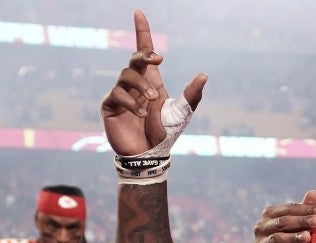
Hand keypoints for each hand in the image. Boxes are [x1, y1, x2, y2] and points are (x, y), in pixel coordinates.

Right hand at [100, 10, 206, 157]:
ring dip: (141, 85)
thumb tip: (204, 75)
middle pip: (134, 59)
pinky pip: (116, 94)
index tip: (139, 13)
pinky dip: (130, 102)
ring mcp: (121, 94)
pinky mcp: (110, 106)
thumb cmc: (165, 133)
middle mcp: (135, 84)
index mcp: (151, 81)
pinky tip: (140, 113)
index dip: (142, 32)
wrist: (151, 154)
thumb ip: (193, 95)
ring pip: (125, 75)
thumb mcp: (183, 113)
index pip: (144, 51)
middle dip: (145, 56)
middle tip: (159, 60)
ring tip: (151, 101)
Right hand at [252, 190, 315, 242]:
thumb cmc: (291, 238)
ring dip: (292, 238)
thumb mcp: (298, 224)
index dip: (305, 209)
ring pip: (276, 239)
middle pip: (282, 222)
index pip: (288, 209)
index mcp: (269, 215)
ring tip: (308, 238)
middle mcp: (261, 228)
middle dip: (301, 221)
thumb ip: (305, 210)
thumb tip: (314, 192)